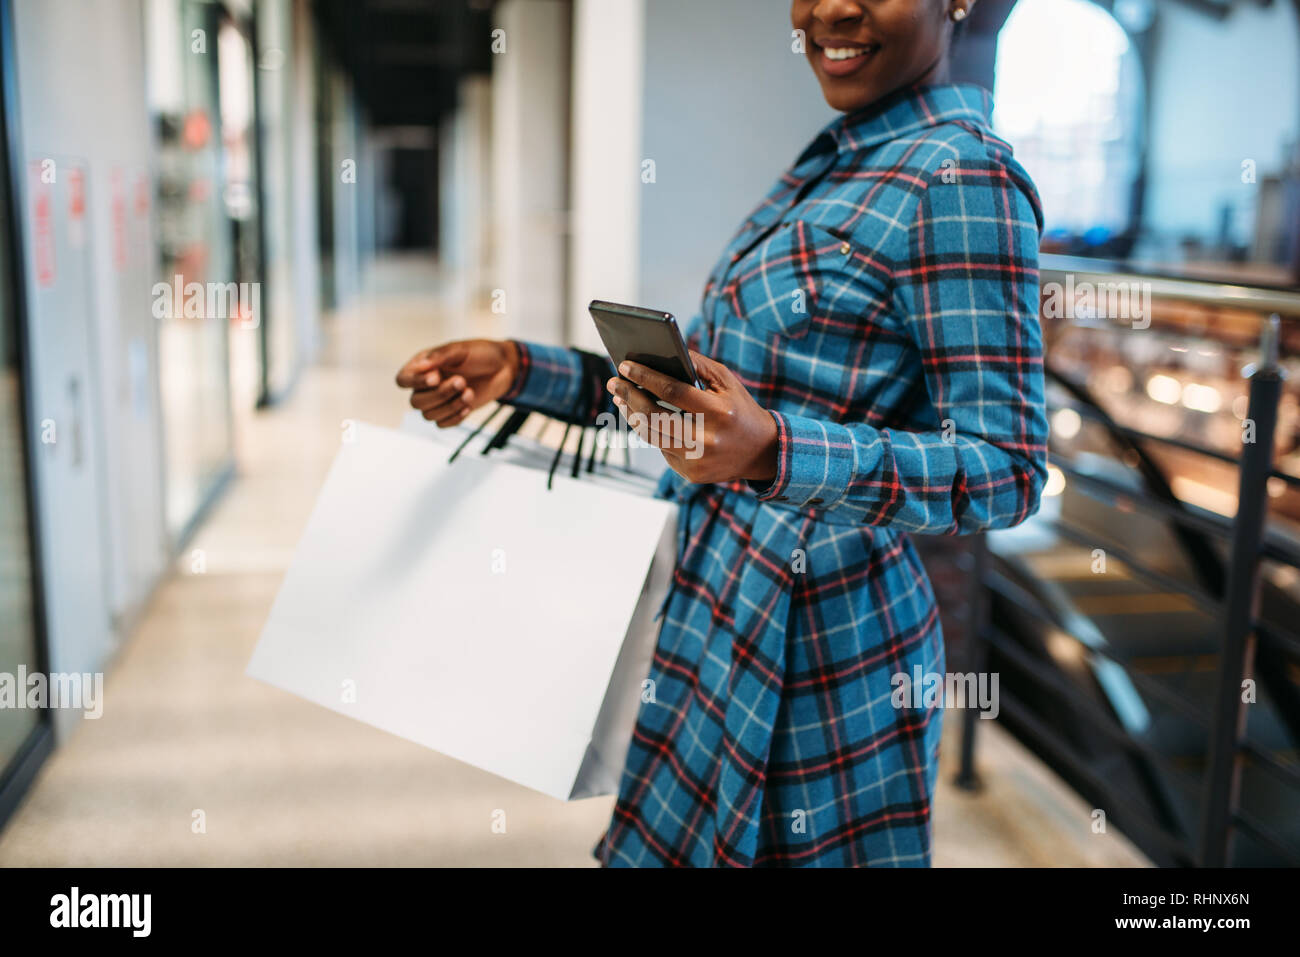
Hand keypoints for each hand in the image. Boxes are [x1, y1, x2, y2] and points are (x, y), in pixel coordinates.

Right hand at [395, 339, 519, 426]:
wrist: (504, 367)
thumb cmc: (481, 353)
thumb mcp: (461, 349)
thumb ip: (440, 356)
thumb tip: (421, 365)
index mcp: (423, 365)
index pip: (403, 380)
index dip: (415, 382)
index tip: (436, 377)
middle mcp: (426, 385)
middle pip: (416, 402)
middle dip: (440, 395)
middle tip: (462, 381)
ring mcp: (438, 400)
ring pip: (429, 415)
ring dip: (450, 406)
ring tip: (469, 391)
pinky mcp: (451, 412)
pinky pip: (442, 424)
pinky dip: (456, 416)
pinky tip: (469, 403)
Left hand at [606, 351, 777, 484]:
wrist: (762, 451)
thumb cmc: (740, 409)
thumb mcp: (727, 382)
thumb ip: (697, 365)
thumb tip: (662, 352)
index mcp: (719, 412)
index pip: (673, 392)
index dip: (645, 378)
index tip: (625, 366)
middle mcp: (707, 440)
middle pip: (655, 416)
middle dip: (629, 396)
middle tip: (614, 382)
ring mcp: (697, 461)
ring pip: (652, 435)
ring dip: (632, 415)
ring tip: (621, 398)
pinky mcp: (690, 474)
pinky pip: (661, 449)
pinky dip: (650, 431)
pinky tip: (641, 416)